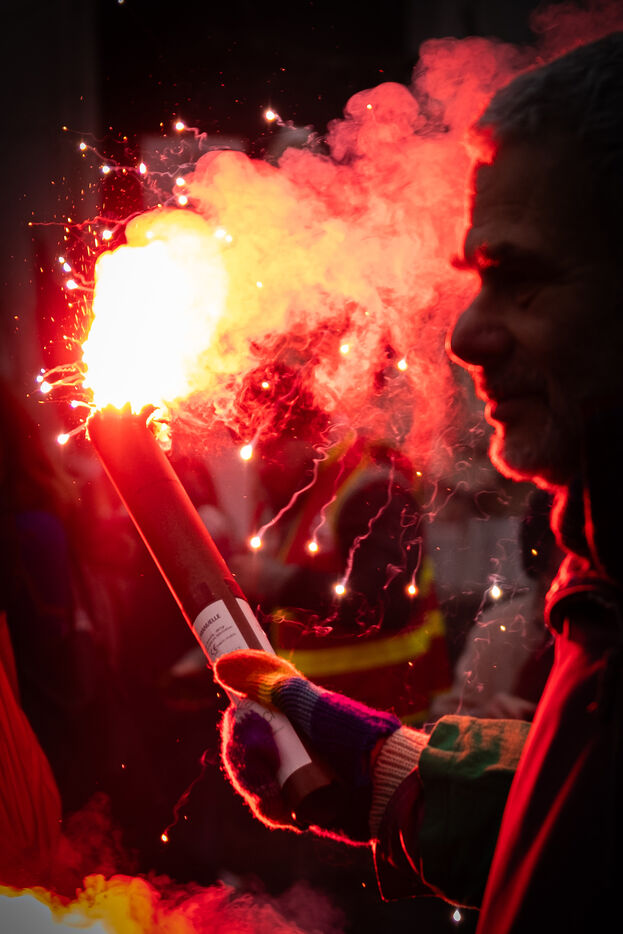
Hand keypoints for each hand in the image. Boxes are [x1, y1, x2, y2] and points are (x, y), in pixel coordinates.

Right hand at [216, 650, 401, 839]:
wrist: (388, 784)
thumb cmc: (355, 737)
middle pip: (241, 749)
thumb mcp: (311, 706)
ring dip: (256, 785)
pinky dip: (270, 808)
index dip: (237, 724)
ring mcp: (289, 774)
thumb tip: (223, 664)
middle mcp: (285, 742)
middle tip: (267, 763)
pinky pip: (267, 808)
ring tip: (279, 793)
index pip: (244, 715)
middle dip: (245, 758)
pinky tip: (286, 810)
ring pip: (250, 780)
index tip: (240, 723)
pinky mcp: (296, 804)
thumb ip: (272, 684)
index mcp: (287, 713)